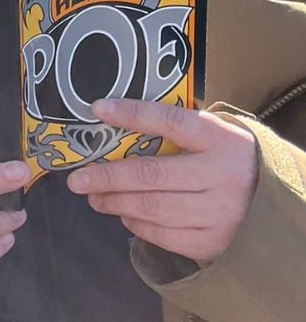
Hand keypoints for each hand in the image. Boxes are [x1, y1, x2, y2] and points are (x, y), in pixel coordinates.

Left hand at [67, 99, 257, 265]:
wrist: (274, 202)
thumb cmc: (230, 161)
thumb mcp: (215, 136)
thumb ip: (177, 129)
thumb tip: (117, 119)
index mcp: (222, 140)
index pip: (170, 121)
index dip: (132, 114)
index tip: (97, 109)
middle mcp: (224, 177)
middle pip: (151, 174)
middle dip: (107, 176)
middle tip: (77, 179)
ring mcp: (221, 213)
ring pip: (152, 208)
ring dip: (114, 202)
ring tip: (94, 197)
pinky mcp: (214, 243)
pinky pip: (162, 234)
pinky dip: (136, 224)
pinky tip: (125, 215)